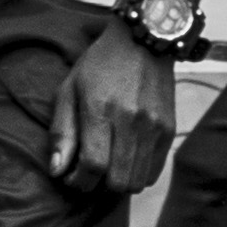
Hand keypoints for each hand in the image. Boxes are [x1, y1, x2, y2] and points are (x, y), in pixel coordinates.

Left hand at [52, 16, 183, 198]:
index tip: (70, 176)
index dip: (78, 180)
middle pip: (117, 181)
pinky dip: (137, 174)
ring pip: (137, 181)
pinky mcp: (168, 130)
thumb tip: (57, 170)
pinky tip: (125, 159)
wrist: (144, 41)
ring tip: (107, 165)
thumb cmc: (100, 64)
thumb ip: (62, 131)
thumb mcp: (70, 89)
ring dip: (118, 181)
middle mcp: (131, 121)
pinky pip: (154, 172)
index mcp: (101, 109)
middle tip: (88, 171)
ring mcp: (154, 127)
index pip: (93, 165)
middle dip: (97, 184)